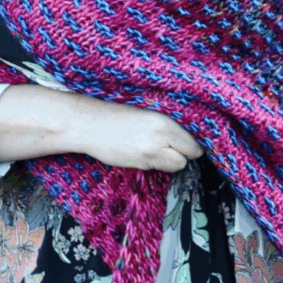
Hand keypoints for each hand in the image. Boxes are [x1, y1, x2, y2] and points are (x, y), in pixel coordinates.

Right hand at [69, 94, 204, 172]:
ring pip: (177, 165)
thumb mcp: (146, 113)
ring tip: (157, 150)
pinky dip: (156, 164)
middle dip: (185, 154)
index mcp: (163, 121)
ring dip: (172, 160)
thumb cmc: (115, 116)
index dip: (193, 143)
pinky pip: (158, 168)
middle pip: (189, 155)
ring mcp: (149, 153)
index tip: (191, 143)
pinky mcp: (139, 163)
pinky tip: (142, 152)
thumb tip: (188, 137)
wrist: (89, 124)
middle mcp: (160, 137)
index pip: (193, 140)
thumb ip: (166, 125)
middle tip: (176, 148)